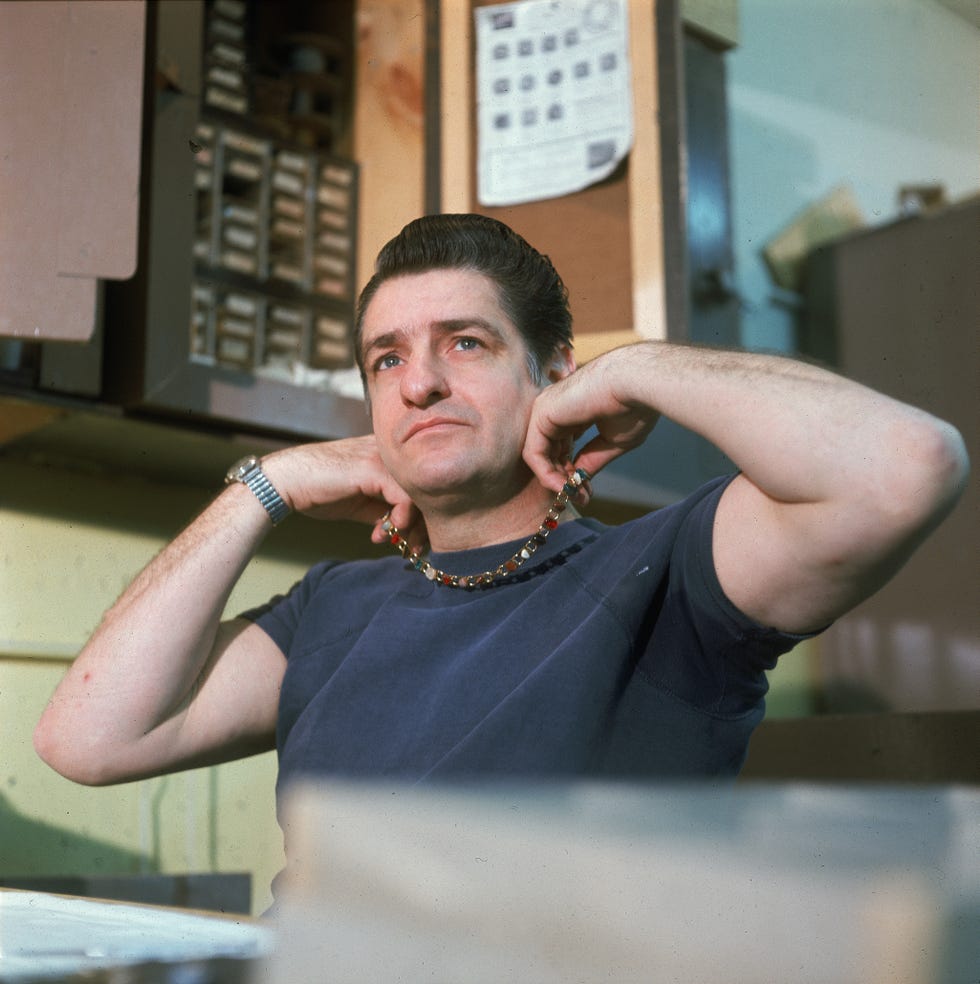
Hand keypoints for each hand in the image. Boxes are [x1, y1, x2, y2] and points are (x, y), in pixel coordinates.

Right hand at [262, 437, 426, 549]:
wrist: (286, 482)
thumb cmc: (319, 491)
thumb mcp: (360, 503)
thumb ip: (384, 510)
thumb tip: (405, 529)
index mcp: (388, 458)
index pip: (419, 486)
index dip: (420, 516)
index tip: (410, 541)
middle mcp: (389, 453)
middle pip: (424, 489)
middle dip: (421, 525)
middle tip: (413, 548)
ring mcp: (381, 458)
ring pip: (418, 493)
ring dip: (412, 525)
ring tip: (396, 542)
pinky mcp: (372, 468)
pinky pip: (403, 495)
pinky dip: (401, 518)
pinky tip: (385, 531)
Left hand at [523, 349, 659, 492]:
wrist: (636, 385)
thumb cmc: (632, 407)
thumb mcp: (612, 441)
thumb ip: (591, 459)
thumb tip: (578, 481)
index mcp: (573, 413)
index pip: (563, 449)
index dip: (573, 474)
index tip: (587, 493)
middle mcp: (556, 410)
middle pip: (550, 454)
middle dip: (564, 481)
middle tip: (581, 498)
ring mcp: (545, 411)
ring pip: (540, 456)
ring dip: (556, 481)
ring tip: (574, 494)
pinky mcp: (540, 415)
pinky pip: (534, 454)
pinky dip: (546, 474)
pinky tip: (563, 486)